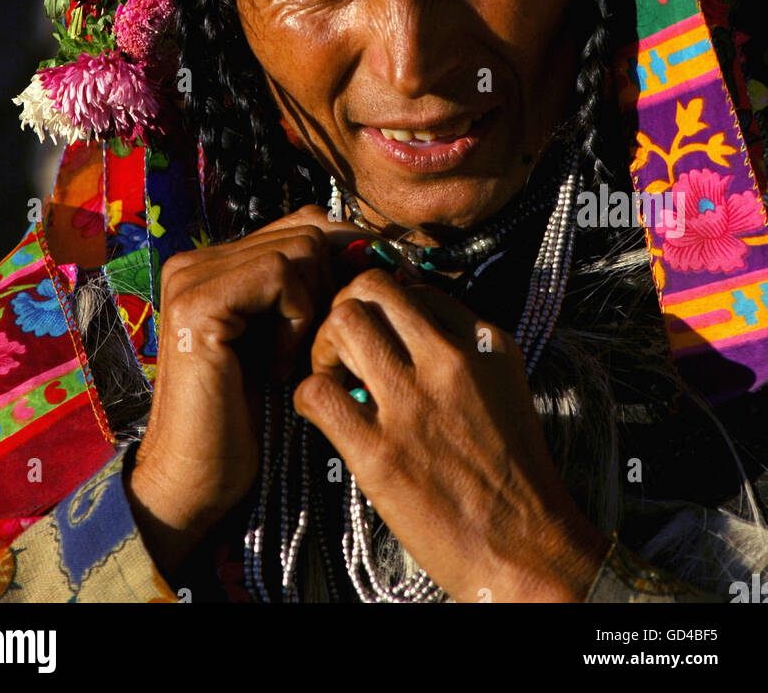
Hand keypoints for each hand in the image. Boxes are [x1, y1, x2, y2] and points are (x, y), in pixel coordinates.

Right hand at [126, 205, 357, 577]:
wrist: (198, 478)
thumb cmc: (249, 418)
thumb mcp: (287, 338)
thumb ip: (309, 289)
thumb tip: (369, 245)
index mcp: (217, 263)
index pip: (303, 222)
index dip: (341, 261)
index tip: (355, 311)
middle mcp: (197, 260)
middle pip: (308, 229)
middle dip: (329, 288)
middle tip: (311, 348)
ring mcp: (191, 276)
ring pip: (300, 247)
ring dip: (313, 307)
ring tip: (290, 357)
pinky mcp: (197, 300)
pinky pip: (279, 273)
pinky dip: (295, 318)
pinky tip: (276, 365)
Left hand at [293, 269, 607, 602]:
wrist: (528, 549)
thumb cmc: (516, 477)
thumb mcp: (505, 388)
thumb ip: (465, 352)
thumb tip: (412, 331)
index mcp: (484, 343)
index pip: (416, 287)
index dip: (386, 306)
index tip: (380, 332)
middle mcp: (448, 361)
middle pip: (370, 287)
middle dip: (346, 308)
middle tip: (344, 345)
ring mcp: (412, 403)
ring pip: (341, 323)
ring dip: (323, 345)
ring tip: (333, 376)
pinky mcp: (380, 452)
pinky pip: (317, 392)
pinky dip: (308, 396)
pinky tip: (324, 413)